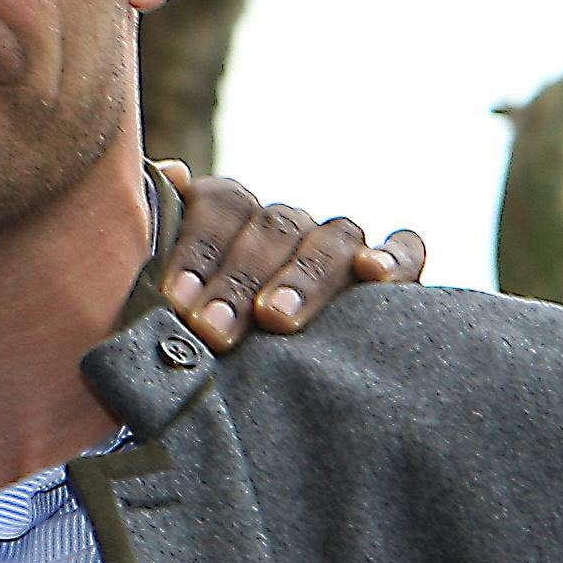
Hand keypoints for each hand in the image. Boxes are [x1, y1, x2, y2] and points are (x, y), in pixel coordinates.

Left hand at [155, 161, 426, 349]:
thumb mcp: (168, 311)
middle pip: (273, 228)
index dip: (198, 249)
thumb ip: (155, 247)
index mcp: (233, 219)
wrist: (240, 390)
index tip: (176, 301)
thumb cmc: (195, 350)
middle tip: (212, 329)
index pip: (222, 206)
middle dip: (240, 281)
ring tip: (275, 319)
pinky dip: (395, 256)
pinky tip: (374, 275)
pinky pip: (406, 249)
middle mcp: (287, 226)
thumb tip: (171, 173)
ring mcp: (339, 246)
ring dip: (302, 277)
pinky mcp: (395, 274)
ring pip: (331, 238)